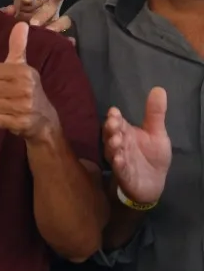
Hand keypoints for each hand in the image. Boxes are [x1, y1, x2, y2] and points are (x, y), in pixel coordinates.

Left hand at [0, 23, 58, 142]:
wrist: (44, 120)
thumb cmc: (28, 90)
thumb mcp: (24, 67)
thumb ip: (18, 47)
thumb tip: (21, 23)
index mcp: (24, 72)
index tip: (5, 82)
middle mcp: (25, 88)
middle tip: (5, 95)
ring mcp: (23, 107)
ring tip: (7, 106)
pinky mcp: (20, 123)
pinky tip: (10, 117)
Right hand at [105, 87, 170, 204]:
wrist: (153, 182)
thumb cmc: (152, 155)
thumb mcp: (157, 133)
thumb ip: (155, 113)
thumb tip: (159, 89)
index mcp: (126, 133)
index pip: (117, 122)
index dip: (114, 118)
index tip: (114, 112)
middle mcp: (119, 145)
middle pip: (110, 135)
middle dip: (110, 130)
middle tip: (113, 124)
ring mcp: (120, 160)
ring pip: (112, 152)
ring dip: (112, 146)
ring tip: (116, 141)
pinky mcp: (124, 175)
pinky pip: (119, 170)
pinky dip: (118, 165)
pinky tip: (119, 159)